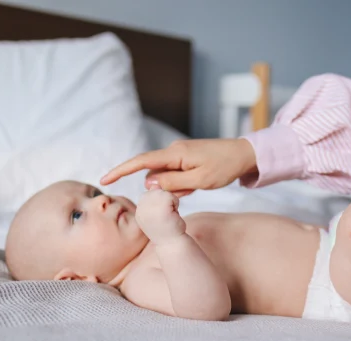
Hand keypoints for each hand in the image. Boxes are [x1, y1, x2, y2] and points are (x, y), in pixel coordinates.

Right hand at [100, 139, 256, 195]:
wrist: (245, 155)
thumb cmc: (225, 167)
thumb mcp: (199, 181)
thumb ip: (172, 183)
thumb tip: (149, 183)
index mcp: (175, 154)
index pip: (141, 162)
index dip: (121, 170)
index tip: (105, 179)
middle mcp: (174, 151)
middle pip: (154, 173)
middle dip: (164, 188)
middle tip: (189, 190)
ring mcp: (180, 155)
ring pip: (166, 177)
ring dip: (177, 188)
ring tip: (198, 186)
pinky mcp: (187, 159)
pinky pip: (176, 175)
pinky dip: (183, 185)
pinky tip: (199, 184)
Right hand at [135, 186, 185, 244]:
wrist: (173, 243)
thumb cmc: (167, 228)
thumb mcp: (158, 211)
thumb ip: (154, 198)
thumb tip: (154, 185)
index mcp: (139, 210)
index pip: (150, 194)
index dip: (160, 202)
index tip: (162, 216)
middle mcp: (141, 208)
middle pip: (157, 191)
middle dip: (166, 201)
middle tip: (167, 216)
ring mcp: (150, 208)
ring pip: (164, 192)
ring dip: (171, 202)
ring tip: (170, 215)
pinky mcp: (160, 208)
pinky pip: (171, 196)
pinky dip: (176, 204)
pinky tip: (173, 215)